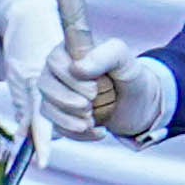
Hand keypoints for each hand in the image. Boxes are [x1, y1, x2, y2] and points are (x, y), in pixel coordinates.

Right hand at [44, 32, 169, 140]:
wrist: (139, 102)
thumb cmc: (128, 74)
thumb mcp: (123, 59)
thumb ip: (103, 55)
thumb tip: (76, 68)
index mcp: (69, 50)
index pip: (53, 61)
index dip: (70, 79)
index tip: (94, 88)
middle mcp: (58, 71)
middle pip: (45, 85)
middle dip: (69, 100)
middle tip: (93, 102)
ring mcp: (57, 94)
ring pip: (47, 108)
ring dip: (70, 119)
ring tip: (92, 119)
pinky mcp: (62, 116)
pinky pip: (58, 128)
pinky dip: (79, 134)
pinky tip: (98, 130)